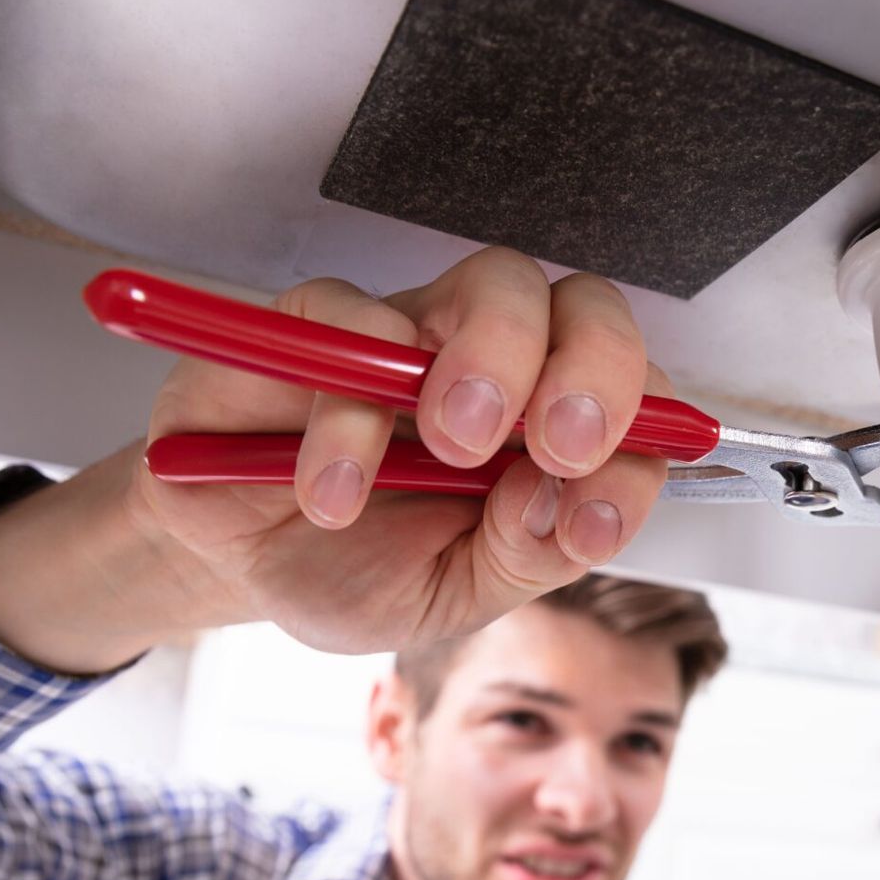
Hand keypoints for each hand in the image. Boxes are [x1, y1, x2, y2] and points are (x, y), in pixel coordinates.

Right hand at [0, 247, 670, 673]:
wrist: (238, 566)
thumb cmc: (354, 567)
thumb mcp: (457, 594)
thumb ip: (526, 552)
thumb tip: (570, 502)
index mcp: (545, 430)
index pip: (636, 398)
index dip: (640, 443)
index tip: (594, 514)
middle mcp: (493, 366)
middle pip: (585, 309)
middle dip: (595, 373)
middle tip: (556, 450)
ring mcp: (410, 336)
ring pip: (496, 284)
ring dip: (497, 363)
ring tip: (450, 453)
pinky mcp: (314, 323)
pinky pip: (354, 322)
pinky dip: (350, 417)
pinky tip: (333, 493)